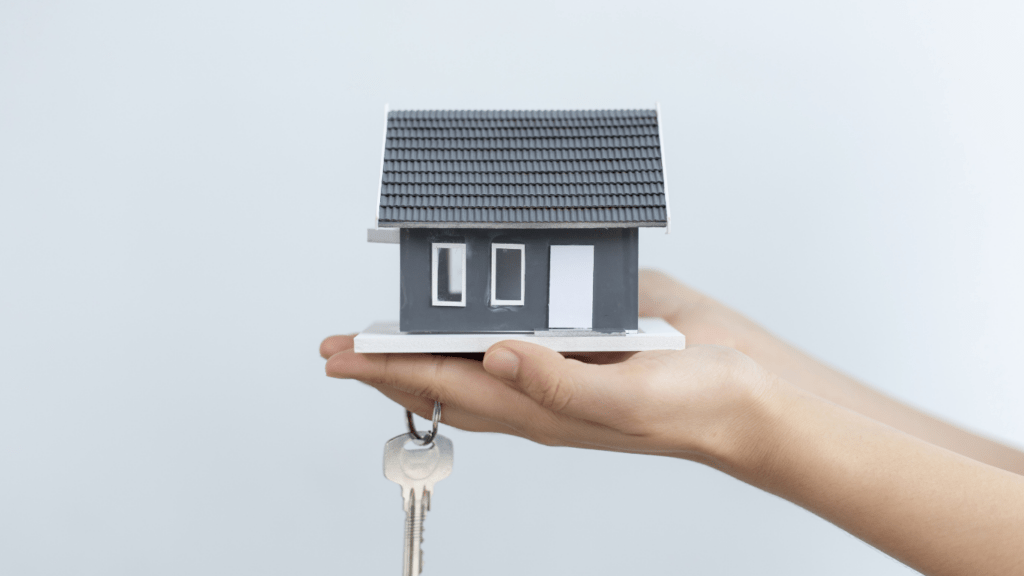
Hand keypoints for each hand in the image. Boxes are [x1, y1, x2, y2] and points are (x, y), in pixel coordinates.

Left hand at [320, 331, 775, 466]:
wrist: (748, 396)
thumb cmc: (694, 408)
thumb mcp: (624, 398)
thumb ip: (559, 382)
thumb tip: (494, 356)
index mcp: (541, 408)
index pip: (445, 386)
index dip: (387, 371)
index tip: (341, 358)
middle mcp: (540, 387)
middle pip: (446, 378)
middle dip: (390, 364)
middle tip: (343, 348)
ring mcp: (560, 361)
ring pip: (476, 357)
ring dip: (428, 343)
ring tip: (389, 332)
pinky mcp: (585, 335)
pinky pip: (521, 327)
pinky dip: (485, 315)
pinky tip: (476, 302)